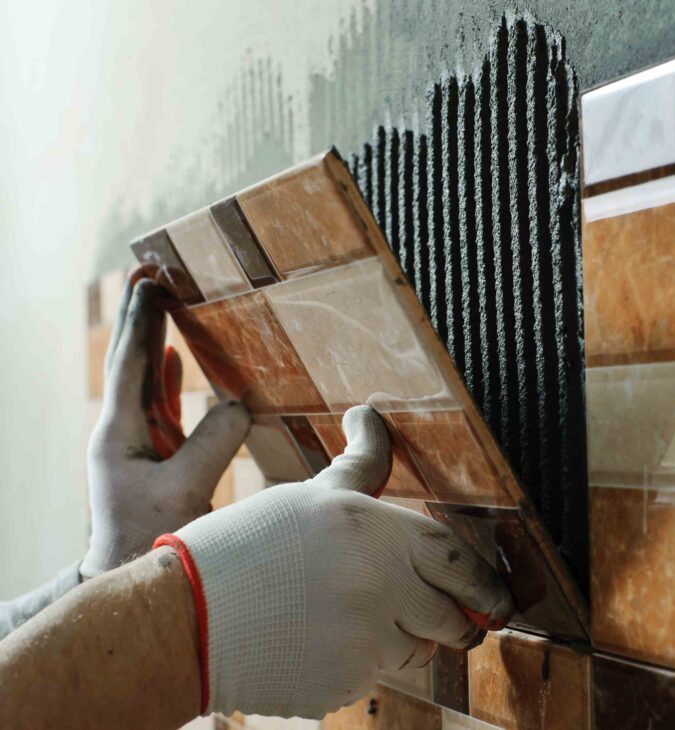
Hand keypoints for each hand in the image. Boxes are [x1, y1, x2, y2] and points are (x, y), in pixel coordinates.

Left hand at [82, 274, 250, 579]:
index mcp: (119, 433)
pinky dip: (163, 375)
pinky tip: (171, 356)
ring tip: (162, 301)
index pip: (130, 364)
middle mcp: (120, 431)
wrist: (131, 578)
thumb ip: (214, 442)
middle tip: (150, 275)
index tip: (150, 282)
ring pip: (142, 379)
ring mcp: (133, 443)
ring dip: (153, 339)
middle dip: (142, 318)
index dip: (143, 321)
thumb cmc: (153, 539)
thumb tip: (238, 403)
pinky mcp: (148, 455)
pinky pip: (156, 403)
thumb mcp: (187, 489)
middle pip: (130, 362)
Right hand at [157, 406, 513, 718]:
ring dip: (406, 640)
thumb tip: (370, 417)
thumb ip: (361, 465)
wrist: (186, 617)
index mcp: (381, 535)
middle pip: (455, 619)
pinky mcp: (342, 687)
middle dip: (457, 620)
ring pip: (417, 652)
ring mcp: (365, 645)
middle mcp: (384, 591)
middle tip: (447, 616)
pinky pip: (375, 679)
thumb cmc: (247, 545)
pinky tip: (324, 641)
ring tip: (360, 619)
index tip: (500, 600)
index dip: (489, 585)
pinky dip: (363, 665)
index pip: (462, 563)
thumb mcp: (311, 494)